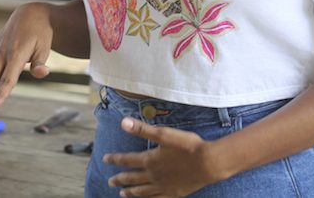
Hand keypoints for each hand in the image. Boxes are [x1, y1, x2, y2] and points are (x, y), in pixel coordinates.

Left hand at [104, 117, 222, 196]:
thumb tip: (123, 122)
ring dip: (131, 191)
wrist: (208, 163)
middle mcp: (153, 175)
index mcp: (150, 160)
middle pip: (132, 177)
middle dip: (120, 178)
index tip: (105, 159)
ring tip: (122, 194)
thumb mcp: (164, 134)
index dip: (115, 159)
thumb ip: (143, 129)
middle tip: (110, 181)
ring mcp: (163, 186)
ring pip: (142, 191)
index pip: (127, 159)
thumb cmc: (188, 146)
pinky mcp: (173, 193)